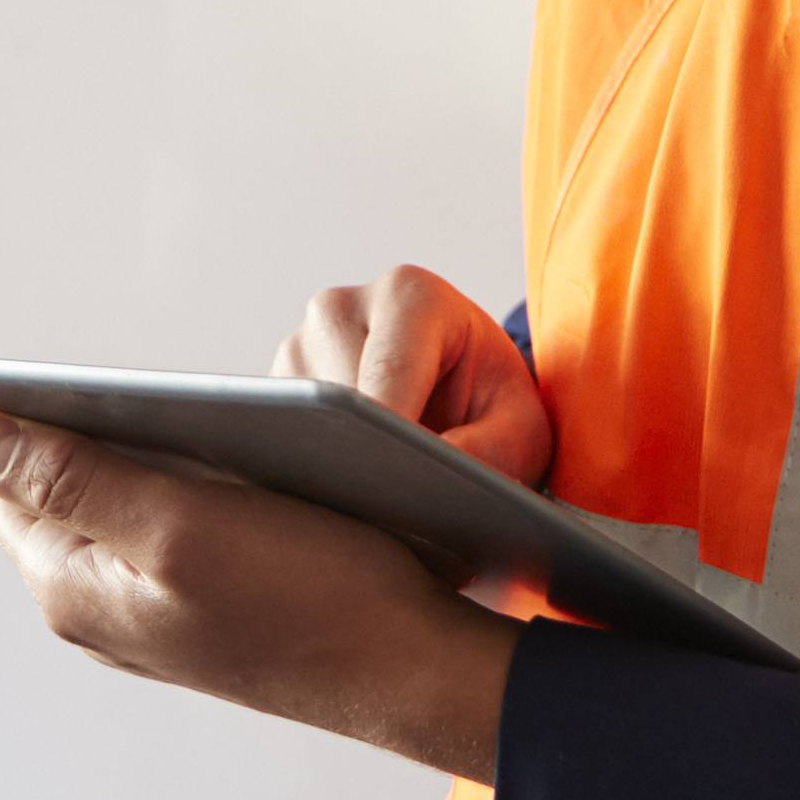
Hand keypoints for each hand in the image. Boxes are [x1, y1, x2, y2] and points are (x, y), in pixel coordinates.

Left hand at [0, 408, 514, 782]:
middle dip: (97, 435)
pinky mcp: (203, 612)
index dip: (26, 419)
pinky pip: (172, 531)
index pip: (2, 481)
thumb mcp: (181, 523)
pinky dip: (194, 491)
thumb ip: (72, 480)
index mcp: (72, 589)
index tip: (81, 376)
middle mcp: (98, 612)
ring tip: (212, 426)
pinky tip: (244, 470)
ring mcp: (151, 618)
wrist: (411, 670)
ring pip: (121, 507)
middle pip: (59, 492)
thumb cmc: (308, 595)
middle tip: (166, 399)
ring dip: (153, 458)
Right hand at [280, 266, 554, 488]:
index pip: (389, 370)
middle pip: (340, 399)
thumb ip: (487, 452)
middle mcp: (342, 308)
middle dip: (366, 454)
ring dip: (338, 462)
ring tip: (383, 488)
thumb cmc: (494, 408)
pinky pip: (285, 435)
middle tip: (400, 503)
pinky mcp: (278, 385)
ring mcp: (301, 344)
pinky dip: (317, 465)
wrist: (461, 395)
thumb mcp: (521, 432)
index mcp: (411, 296)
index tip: (399, 484)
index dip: (392, 431)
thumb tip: (427, 477)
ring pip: (303, 422)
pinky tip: (353, 482)